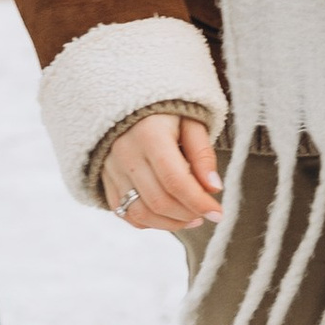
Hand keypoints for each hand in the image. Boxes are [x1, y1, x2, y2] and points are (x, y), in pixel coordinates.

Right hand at [99, 114, 222, 233]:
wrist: (127, 100)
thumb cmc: (166, 111)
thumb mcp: (191, 121)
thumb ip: (202, 154)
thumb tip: (214, 188)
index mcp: (149, 135)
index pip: (175, 181)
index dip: (198, 202)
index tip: (218, 214)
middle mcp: (126, 155)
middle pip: (158, 200)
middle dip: (188, 214)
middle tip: (207, 214)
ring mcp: (112, 170)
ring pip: (140, 212)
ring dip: (170, 223)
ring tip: (192, 218)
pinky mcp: (105, 180)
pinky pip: (124, 212)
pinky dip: (149, 222)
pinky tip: (168, 217)